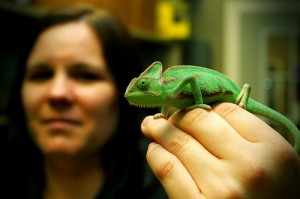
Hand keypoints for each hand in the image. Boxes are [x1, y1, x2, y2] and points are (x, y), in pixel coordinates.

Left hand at [141, 103, 299, 198]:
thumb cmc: (272, 196)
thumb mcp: (275, 163)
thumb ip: (247, 134)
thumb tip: (206, 111)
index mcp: (273, 151)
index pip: (227, 110)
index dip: (205, 105)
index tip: (193, 108)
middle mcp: (248, 167)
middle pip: (198, 120)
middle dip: (176, 113)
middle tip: (166, 113)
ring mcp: (220, 188)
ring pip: (176, 141)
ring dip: (158, 130)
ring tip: (152, 127)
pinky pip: (166, 168)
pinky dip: (155, 153)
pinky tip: (155, 150)